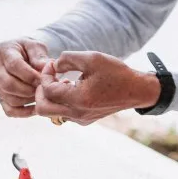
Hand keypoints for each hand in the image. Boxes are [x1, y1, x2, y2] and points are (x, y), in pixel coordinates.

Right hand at [0, 38, 50, 117]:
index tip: (44, 78)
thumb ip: (40, 56)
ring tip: (42, 95)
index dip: (30, 74)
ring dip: (29, 100)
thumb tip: (46, 68)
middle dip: (29, 89)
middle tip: (44, 88)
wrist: (25, 55)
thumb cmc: (32, 50)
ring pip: (9, 99)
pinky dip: (24, 113)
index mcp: (5, 51)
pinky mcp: (2, 98)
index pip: (14, 65)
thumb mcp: (37, 46)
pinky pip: (10, 110)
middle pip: (8, 84)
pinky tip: (37, 108)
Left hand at [34, 51, 160, 125]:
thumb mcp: (92, 58)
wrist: (137, 90)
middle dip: (40, 91)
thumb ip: (68, 59)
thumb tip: (53, 64)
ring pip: (51, 113)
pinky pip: (63, 114)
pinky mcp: (85, 120)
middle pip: (42, 109)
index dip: (45, 75)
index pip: (47, 90)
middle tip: (49, 77)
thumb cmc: (116, 73)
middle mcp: (77, 113)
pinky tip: (72, 88)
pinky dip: (61, 102)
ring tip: (62, 82)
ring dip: (51, 97)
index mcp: (78, 99)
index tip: (52, 64)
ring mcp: (81, 119)